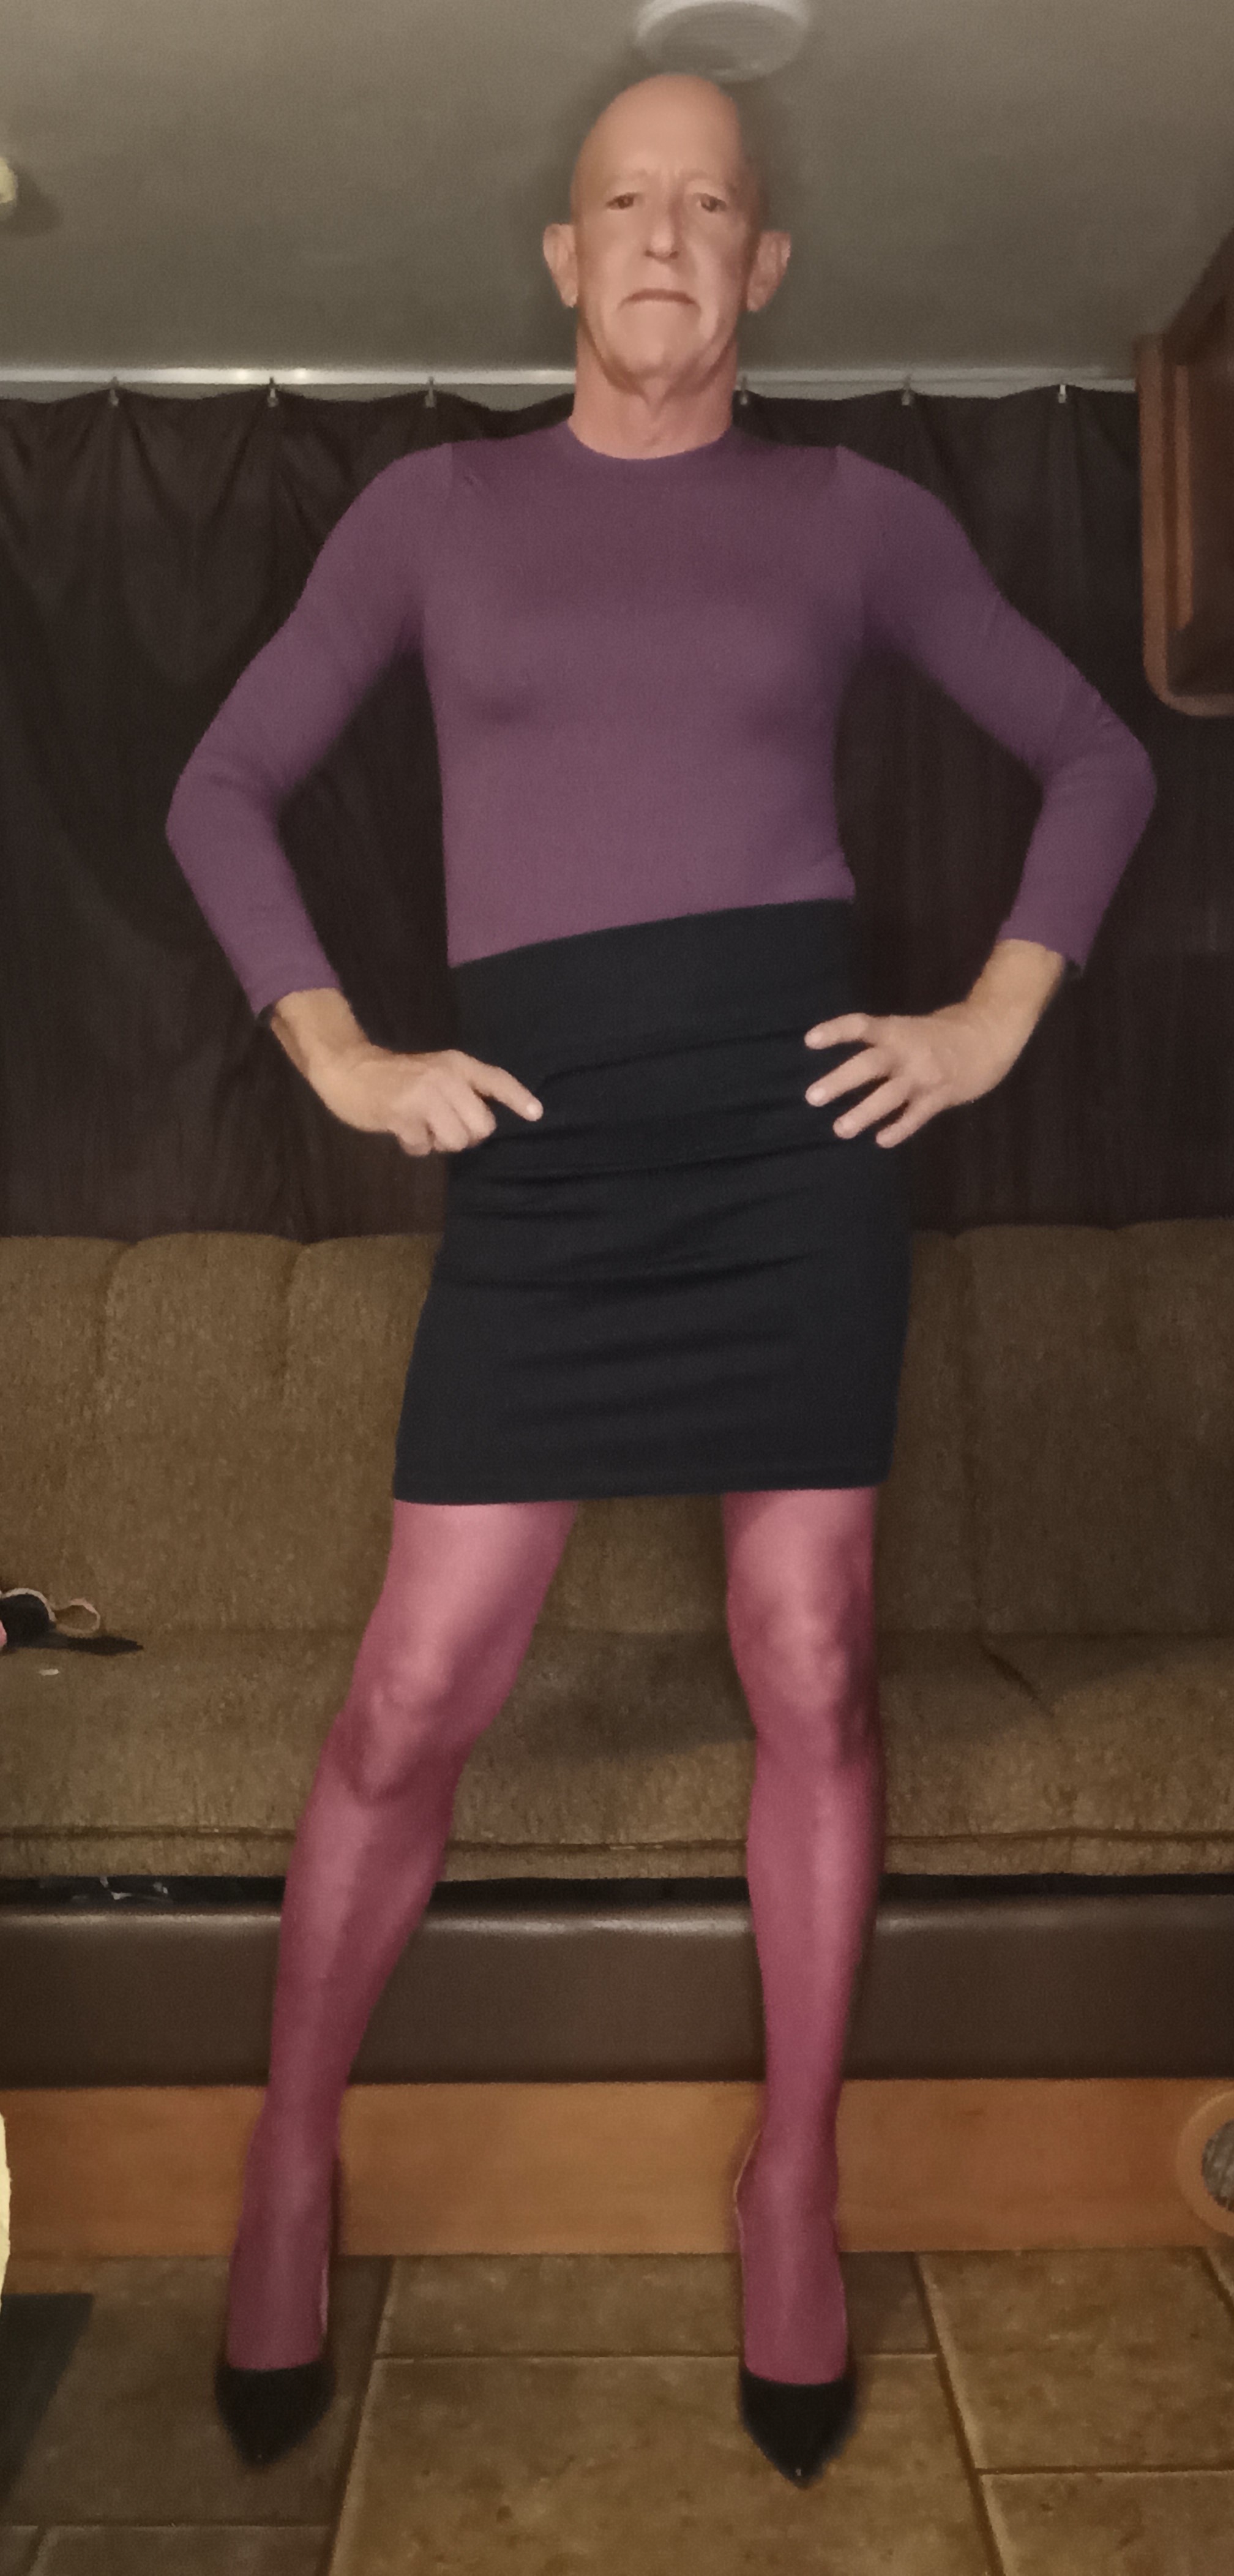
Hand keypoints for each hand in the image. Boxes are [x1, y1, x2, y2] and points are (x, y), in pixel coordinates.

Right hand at [311, 1042, 543, 1158]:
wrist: (349, 1068)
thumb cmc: (395, 1076)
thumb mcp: (434, 1072)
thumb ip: (460, 1090)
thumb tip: (485, 1120)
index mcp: (456, 1065)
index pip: (496, 1080)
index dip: (518, 1098)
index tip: (536, 1114)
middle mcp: (446, 1078)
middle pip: (482, 1126)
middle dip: (466, 1135)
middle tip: (442, 1126)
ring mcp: (425, 1096)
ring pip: (457, 1141)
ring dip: (440, 1143)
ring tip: (421, 1127)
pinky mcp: (403, 1115)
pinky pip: (425, 1147)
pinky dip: (415, 1146)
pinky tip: (402, 1130)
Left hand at [802, 1000, 1026, 1146]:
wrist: (989, 1035)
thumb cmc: (944, 1033)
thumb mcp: (911, 1028)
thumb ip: (884, 1043)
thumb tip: (850, 1065)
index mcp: (897, 1030)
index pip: (861, 1026)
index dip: (836, 1031)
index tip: (809, 1041)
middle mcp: (907, 1052)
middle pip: (870, 1064)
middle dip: (841, 1080)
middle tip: (813, 1097)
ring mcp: (924, 1076)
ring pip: (890, 1095)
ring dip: (864, 1112)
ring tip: (840, 1129)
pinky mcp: (940, 1096)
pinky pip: (916, 1115)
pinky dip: (899, 1128)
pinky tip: (881, 1140)